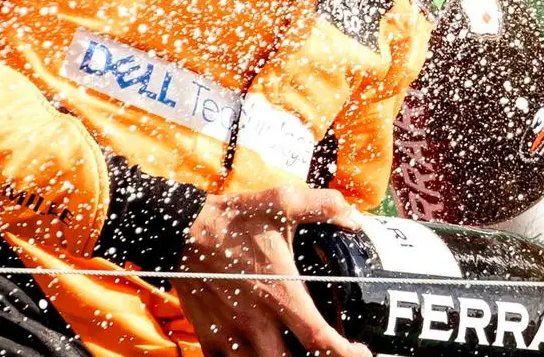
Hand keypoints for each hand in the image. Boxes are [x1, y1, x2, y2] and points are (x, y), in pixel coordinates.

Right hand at [173, 185, 373, 356]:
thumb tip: (355, 217)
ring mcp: (231, 335)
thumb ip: (323, 207)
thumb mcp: (282, 201)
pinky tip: (264, 352)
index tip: (360, 352)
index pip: (319, 339)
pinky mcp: (210, 339)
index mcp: (280, 292)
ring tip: (298, 353)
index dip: (345, 354)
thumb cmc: (235, 218)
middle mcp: (256, 321)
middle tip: (330, 353)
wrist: (182, 229)